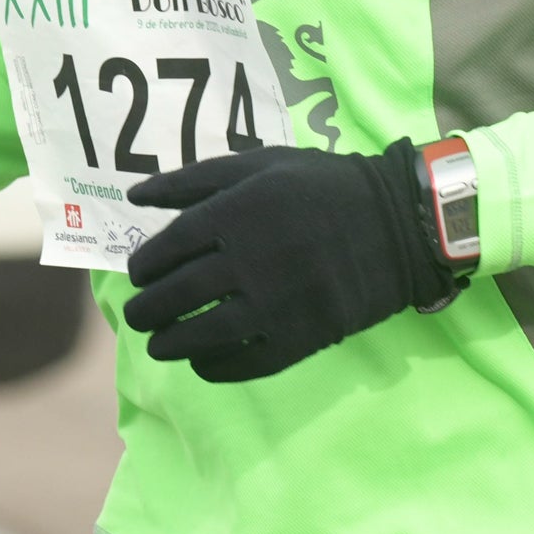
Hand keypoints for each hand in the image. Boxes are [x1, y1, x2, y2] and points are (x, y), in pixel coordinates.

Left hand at [122, 142, 454, 383]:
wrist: (398, 224)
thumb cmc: (321, 188)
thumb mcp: (260, 165)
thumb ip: (194, 180)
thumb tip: (135, 194)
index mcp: (238, 211)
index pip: (169, 248)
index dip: (143, 266)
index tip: (138, 274)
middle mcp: (251, 259)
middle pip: (177, 295)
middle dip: (146, 310)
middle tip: (140, 315)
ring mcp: (277, 303)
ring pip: (202, 336)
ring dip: (170, 344)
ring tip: (160, 344)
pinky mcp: (301, 337)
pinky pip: (245, 364)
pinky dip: (213, 368)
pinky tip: (201, 362)